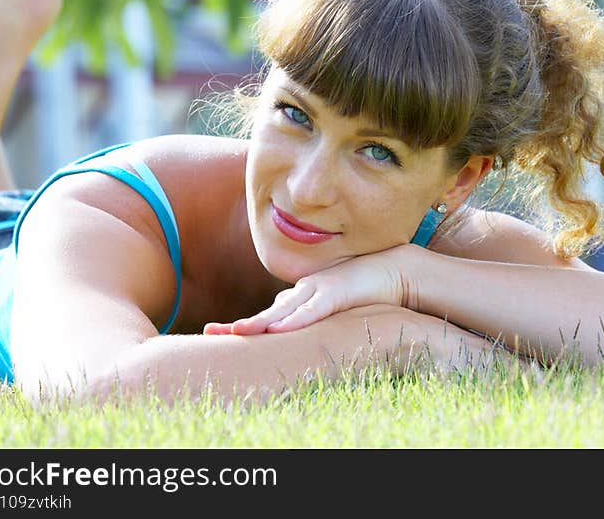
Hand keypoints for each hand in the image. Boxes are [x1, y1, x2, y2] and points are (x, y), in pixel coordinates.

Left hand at [203, 247, 410, 335]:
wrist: (395, 270)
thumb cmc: (365, 288)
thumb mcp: (333, 304)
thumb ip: (310, 311)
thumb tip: (286, 320)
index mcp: (303, 296)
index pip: (268, 314)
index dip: (243, 325)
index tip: (215, 333)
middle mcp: (305, 292)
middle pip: (267, 313)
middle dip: (239, 325)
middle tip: (209, 332)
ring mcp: (319, 291)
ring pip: (283, 311)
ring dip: (259, 323)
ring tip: (236, 333)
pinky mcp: (336, 294)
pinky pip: (311, 311)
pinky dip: (294, 320)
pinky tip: (277, 328)